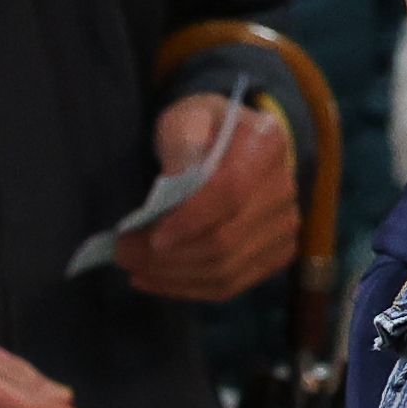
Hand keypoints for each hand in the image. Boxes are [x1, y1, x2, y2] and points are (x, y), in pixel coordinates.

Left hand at [118, 93, 298, 302]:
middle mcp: (283, 188)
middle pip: (225, 240)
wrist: (231, 147)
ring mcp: (284, 225)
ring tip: (132, 265)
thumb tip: (177, 184)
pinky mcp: (275, 254)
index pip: (231, 193)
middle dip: (166, 256)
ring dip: (170, 275)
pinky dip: (186, 288)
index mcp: (266, 146)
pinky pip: (230, 285)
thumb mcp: (185, 119)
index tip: (152, 236)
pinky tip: (153, 279)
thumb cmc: (201, 131)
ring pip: (225, 269)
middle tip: (122, 252)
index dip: (190, 221)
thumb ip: (182, 142)